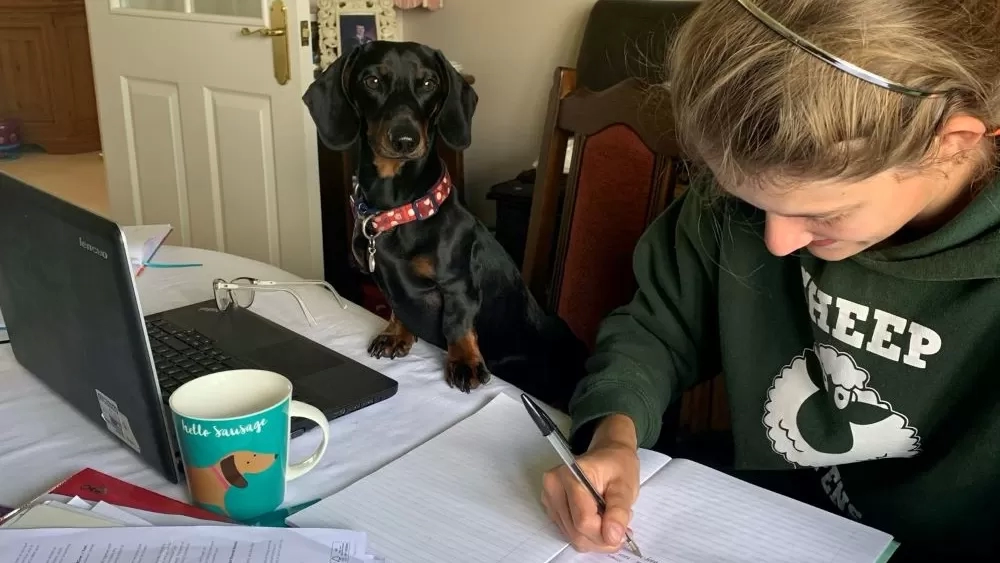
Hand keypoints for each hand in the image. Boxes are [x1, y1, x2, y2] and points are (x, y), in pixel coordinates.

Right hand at [540, 415, 639, 552]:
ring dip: (595, 538)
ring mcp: (549, 498)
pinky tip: (598, 520)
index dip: (605, 533)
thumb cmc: (617, 466)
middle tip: (620, 527)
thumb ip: (619, 512)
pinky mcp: (551, 507)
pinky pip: (569, 532)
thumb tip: (613, 537)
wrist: (608, 455)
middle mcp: (553, 486)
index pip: (583, 521)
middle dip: (601, 538)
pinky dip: (587, 534)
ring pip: (572, 536)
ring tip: (609, 520)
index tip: (623, 531)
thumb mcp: (626, 487)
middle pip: (576, 531)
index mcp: (571, 476)